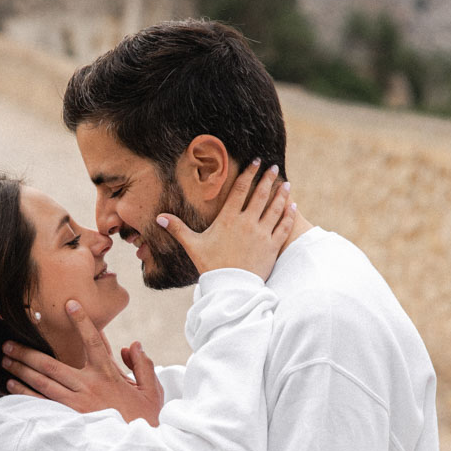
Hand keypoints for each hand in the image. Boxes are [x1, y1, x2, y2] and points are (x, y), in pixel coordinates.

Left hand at [3, 301, 163, 425]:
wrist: (139, 449)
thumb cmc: (145, 420)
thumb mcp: (152, 390)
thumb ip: (143, 364)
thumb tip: (132, 344)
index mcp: (108, 374)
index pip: (94, 341)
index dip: (82, 322)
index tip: (70, 304)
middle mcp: (89, 386)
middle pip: (52, 364)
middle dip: (29, 352)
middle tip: (9, 342)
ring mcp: (77, 404)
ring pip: (43, 382)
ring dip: (22, 369)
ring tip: (6, 359)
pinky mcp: (69, 419)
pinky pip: (42, 403)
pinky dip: (25, 393)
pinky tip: (12, 385)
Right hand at [156, 159, 296, 280]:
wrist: (230, 288)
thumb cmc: (211, 266)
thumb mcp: (193, 246)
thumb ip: (178, 229)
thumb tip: (158, 217)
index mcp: (228, 219)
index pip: (240, 190)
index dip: (249, 173)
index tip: (256, 162)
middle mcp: (247, 223)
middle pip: (260, 195)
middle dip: (267, 179)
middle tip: (272, 167)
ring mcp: (262, 234)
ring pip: (275, 208)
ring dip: (281, 194)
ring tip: (286, 184)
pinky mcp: (272, 247)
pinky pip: (283, 226)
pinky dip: (288, 215)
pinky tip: (292, 206)